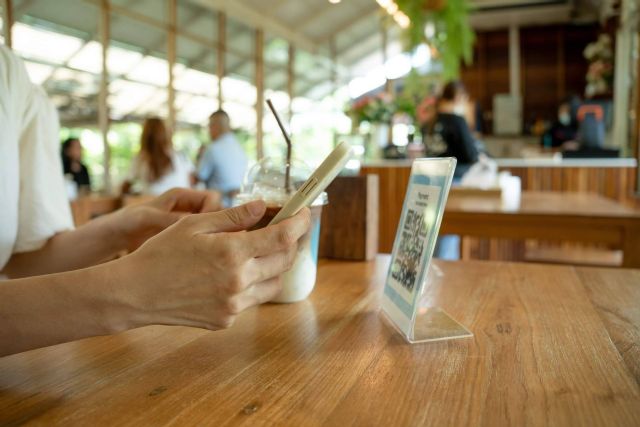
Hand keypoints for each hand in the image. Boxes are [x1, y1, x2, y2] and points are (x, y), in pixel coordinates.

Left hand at [108, 188, 221, 251]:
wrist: (113, 238)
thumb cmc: (126, 222)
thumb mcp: (146, 219)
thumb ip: (169, 219)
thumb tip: (194, 222)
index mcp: (181, 196)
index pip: (213, 198)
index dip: (215, 212)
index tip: (210, 228)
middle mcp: (187, 208)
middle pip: (216, 214)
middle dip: (217, 228)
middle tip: (213, 245)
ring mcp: (187, 225)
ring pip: (211, 231)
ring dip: (211, 241)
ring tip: (206, 255)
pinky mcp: (184, 240)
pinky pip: (201, 243)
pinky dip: (203, 250)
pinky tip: (198, 262)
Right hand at [116, 200, 310, 329]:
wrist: (135, 294)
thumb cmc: (160, 254)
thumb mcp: (194, 225)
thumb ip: (233, 217)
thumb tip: (262, 206)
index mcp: (232, 253)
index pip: (283, 237)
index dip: (300, 223)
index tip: (305, 213)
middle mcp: (238, 281)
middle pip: (284, 261)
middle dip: (291, 242)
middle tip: (284, 229)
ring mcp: (233, 304)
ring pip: (273, 283)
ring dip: (275, 265)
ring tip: (260, 251)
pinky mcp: (226, 319)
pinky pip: (252, 300)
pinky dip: (252, 284)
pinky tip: (234, 274)